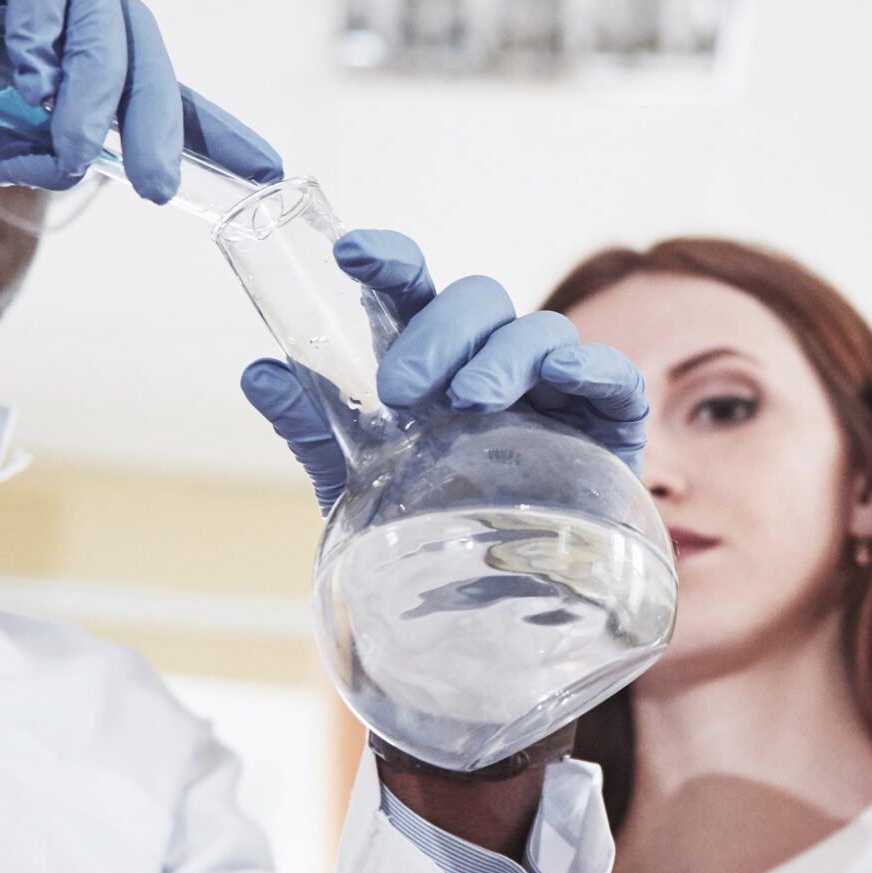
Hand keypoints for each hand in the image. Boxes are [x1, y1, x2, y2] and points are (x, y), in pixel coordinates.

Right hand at [0, 0, 279, 197]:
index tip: (259, 169)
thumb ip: (0, 150)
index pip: (137, 87)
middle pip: (134, 46)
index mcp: (30, 65)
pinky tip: (35, 64)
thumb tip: (81, 165)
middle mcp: (29, 13)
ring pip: (95, 3)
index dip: (201, 121)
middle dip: (165, 117)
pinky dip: (43, 12)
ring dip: (101, 79)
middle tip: (169, 185)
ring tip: (85, 142)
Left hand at [241, 229, 648, 510]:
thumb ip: (314, 430)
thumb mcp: (359, 485)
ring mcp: (556, 391)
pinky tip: (563, 378)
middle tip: (402, 387)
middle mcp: (495, 364)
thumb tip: (259, 371)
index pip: (415, 292)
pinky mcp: (608, 427)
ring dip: (501, 358)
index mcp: (436, 364)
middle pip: (478, 301)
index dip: (390, 262)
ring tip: (472, 403)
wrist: (500, 618)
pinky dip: (591, 366)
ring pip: (539, 330)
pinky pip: (613, 377)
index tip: (350, 254)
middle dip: (441, 330)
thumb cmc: (433, 531)